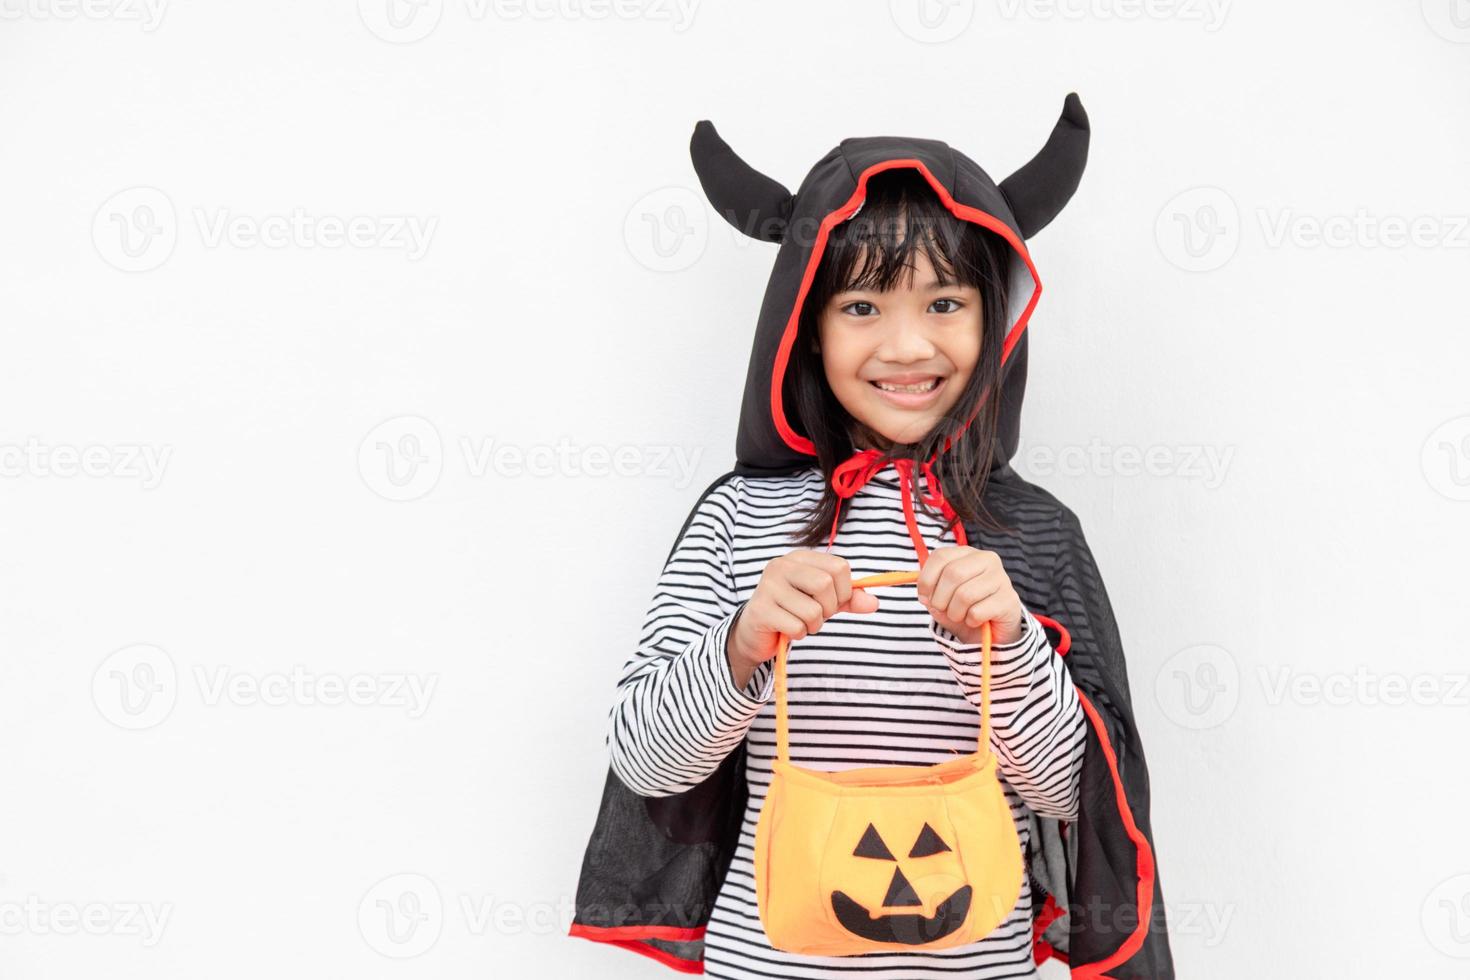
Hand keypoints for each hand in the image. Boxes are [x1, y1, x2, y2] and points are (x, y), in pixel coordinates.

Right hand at [726, 551, 878, 686]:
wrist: (756, 633)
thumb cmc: (792, 611)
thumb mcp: (824, 602)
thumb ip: (849, 599)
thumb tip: (874, 603)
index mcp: (800, 558)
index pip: (839, 567)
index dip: (844, 591)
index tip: (832, 601)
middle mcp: (782, 565)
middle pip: (825, 585)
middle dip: (828, 609)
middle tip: (814, 615)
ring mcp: (769, 586)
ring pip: (813, 610)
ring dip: (812, 625)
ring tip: (798, 622)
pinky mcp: (761, 609)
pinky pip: (797, 626)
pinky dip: (798, 634)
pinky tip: (785, 629)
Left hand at [916, 546, 1024, 646]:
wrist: (990, 630)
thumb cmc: (962, 608)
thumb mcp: (940, 596)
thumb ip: (929, 590)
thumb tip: (926, 596)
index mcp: (967, 553)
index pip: (941, 556)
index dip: (926, 579)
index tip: (924, 596)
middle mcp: (987, 559)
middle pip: (953, 574)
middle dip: (940, 598)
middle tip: (942, 610)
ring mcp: (1001, 578)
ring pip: (965, 595)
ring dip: (954, 613)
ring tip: (959, 616)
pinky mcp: (1009, 600)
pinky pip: (977, 612)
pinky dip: (970, 621)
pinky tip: (975, 620)